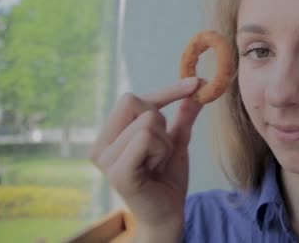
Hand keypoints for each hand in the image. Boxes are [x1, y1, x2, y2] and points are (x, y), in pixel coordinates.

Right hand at [90, 77, 202, 229]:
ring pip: (146, 122)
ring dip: (164, 142)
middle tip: (161, 149)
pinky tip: (156, 169)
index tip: (195, 83)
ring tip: (158, 163)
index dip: (164, 91)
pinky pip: (145, 139)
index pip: (130, 98)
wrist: (168, 215)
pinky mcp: (118, 173)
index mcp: (108, 136)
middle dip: (160, 122)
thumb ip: (183, 115)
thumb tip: (198, 85)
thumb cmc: (168, 180)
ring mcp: (106, 160)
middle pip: (135, 102)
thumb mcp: (176, 141)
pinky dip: (161, 150)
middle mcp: (100, 146)